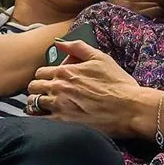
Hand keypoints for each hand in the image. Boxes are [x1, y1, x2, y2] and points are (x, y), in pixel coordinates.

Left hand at [25, 39, 151, 137]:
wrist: (130, 108)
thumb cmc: (118, 84)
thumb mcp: (100, 58)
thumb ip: (77, 47)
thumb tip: (58, 42)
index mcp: (65, 71)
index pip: (40, 72)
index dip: (44, 77)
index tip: (51, 82)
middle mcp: (58, 87)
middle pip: (34, 87)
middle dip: (38, 89)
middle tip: (47, 95)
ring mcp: (59, 105)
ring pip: (33, 103)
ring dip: (37, 104)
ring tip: (45, 108)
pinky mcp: (62, 123)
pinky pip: (39, 120)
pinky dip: (39, 118)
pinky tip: (46, 119)